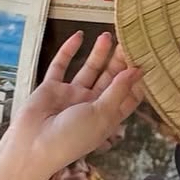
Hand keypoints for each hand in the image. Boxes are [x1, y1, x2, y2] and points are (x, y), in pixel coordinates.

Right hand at [0, 31, 141, 179]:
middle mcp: (92, 105)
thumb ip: (118, 90)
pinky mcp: (52, 87)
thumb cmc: (72, 137)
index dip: (137, 81)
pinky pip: (61, 65)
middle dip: (119, 61)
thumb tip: (136, 71)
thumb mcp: (102, 114)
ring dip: (99, 54)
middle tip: (128, 40)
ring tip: (107, 35)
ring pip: (89, 70)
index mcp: (108, 117)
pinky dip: (69, 51)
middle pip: (111, 79)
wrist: (33, 144)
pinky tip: (79, 36)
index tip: (146, 60)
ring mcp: (72, 95)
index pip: (128, 96)